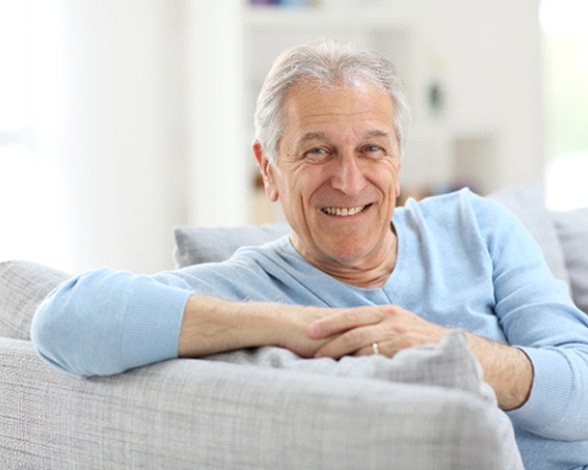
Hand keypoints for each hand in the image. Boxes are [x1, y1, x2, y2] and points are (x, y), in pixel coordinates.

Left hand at [306, 304, 532, 409]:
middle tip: (310, 348)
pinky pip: (378, 356)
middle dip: (329, 338)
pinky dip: (361, 362)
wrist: (462, 351)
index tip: (311, 330)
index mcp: (388, 313)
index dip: (330, 322)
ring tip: (321, 361)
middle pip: (352, 327)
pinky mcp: (407, 349)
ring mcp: (399, 335)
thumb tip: (354, 338)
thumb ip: (380, 329)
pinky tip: (348, 370)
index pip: (352, 315)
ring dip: (340, 352)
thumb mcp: (402, 328)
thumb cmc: (425, 342)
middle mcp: (392, 320)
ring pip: (362, 342)